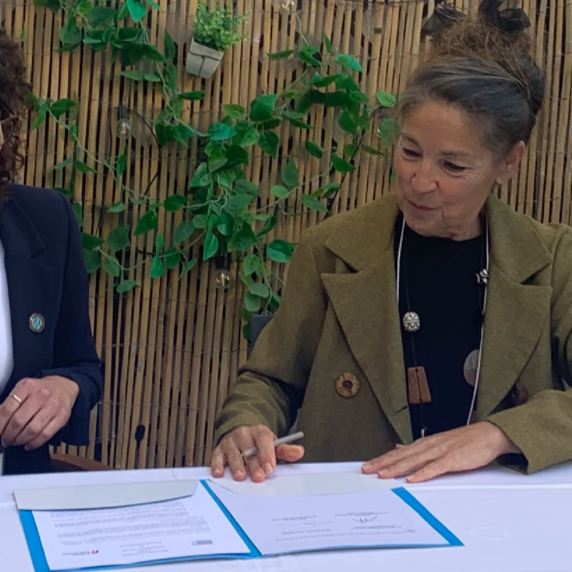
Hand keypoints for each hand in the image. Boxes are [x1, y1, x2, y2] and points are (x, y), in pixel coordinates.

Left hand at [0, 376, 78, 449]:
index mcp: (27, 386)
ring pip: (32, 430)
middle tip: (5, 440)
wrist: (63, 387)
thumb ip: (9, 405)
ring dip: (20, 440)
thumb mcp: (22, 390)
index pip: (7, 409)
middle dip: (8, 435)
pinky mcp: (62, 416)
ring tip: (16, 441)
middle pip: (19, 421)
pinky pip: (45, 435)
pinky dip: (34, 443)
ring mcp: (53, 406)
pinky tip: (28, 444)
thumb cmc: (39, 391)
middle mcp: (42, 394)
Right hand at [211, 425, 304, 481]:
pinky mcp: (219, 450)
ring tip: (240, 476)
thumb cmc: (257, 442)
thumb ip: (285, 450)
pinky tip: (219, 472)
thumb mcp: (273, 443)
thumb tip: (299, 452)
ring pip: (233, 454)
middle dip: (254, 464)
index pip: (263, 440)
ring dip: (236, 465)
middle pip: (248, 450)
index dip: (267, 454)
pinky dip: (217, 465)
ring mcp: (230, 442)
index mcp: (259, 432)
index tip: (271, 467)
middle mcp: (243, 435)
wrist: (240, 430)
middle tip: (259, 477)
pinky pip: (217, 457)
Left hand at [362, 422, 520, 482]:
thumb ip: (417, 448)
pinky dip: (424, 473)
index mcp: (424, 443)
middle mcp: (429, 445)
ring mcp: (441, 452)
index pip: (398, 453)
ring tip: (383, 475)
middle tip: (367, 470)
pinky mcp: (453, 459)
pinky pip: (436, 467)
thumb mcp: (436, 442)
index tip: (367, 465)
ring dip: (398, 468)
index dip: (382, 459)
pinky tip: (413, 478)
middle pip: (402, 456)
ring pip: (415, 461)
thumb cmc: (464, 440)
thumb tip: (399, 448)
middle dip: (383, 463)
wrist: (489, 434)